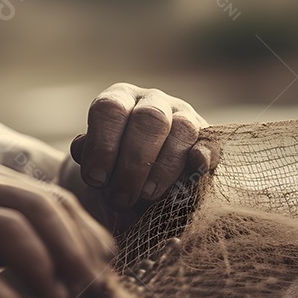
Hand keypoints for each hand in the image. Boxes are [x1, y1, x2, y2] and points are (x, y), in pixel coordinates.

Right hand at [0, 163, 114, 297]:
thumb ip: (34, 243)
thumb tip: (98, 268)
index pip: (54, 198)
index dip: (86, 234)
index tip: (105, 272)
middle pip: (39, 207)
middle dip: (74, 250)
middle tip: (92, 289)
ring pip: (11, 231)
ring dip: (45, 271)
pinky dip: (3, 297)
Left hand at [70, 83, 212, 210]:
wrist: (135, 187)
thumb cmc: (110, 172)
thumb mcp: (94, 164)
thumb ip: (90, 159)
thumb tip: (87, 154)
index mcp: (118, 99)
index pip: (110, 108)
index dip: (102, 144)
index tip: (96, 180)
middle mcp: (152, 101)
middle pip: (149, 119)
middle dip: (134, 163)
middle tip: (120, 198)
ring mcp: (184, 116)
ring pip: (182, 129)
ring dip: (164, 167)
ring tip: (147, 197)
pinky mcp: (208, 139)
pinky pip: (210, 143)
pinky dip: (202, 159)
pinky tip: (191, 175)